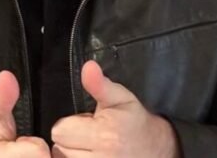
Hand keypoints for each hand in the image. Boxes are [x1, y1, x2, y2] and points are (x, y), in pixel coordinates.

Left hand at [50, 61, 178, 157]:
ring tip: (92, 147)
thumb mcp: (120, 97)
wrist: (157, 150)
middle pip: (59, 147)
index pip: (60, 130)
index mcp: (103, 137)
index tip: (88, 123)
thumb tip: (89, 67)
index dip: (71, 124)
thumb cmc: (134, 122)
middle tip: (91, 136)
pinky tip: (90, 155)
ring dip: (72, 153)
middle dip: (70, 139)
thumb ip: (99, 84)